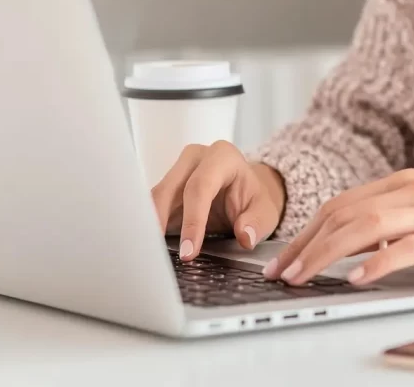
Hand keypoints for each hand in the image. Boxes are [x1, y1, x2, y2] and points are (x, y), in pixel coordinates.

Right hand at [151, 141, 285, 260]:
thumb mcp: (266, 211)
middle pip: (169, 190)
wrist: (245, 192)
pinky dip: (149, 227)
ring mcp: (177, 171)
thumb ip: (257, 223)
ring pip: (154, 198)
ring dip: (149, 226)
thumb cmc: (254, 198)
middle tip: (157, 255)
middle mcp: (195, 159)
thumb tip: (244, 237)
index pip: (200, 187)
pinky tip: (147, 247)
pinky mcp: (166, 188)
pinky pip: (150, 207)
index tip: (189, 251)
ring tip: (148, 255)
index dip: (192, 221)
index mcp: (222, 157)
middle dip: (160, 223)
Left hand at [263, 169, 413, 285]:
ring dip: (329, 253)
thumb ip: (394, 221)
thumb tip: (350, 245)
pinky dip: (379, 262)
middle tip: (283, 271)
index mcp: (406, 181)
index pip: (343, 204)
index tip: (285, 255)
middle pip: (347, 214)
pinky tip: (358, 277)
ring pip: (368, 227)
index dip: (308, 230)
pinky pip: (410, 247)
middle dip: (307, 244)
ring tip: (306, 275)